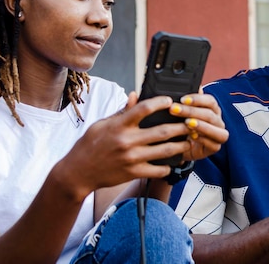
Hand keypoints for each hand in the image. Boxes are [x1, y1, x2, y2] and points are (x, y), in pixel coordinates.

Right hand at [53, 92, 193, 198]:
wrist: (77, 173)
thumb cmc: (89, 145)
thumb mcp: (102, 124)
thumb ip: (122, 112)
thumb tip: (135, 95)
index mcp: (119, 125)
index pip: (144, 108)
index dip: (160, 102)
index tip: (170, 100)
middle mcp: (127, 141)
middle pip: (162, 131)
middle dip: (180, 126)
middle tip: (190, 122)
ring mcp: (132, 158)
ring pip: (165, 150)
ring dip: (180, 145)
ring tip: (189, 140)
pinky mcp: (133, 173)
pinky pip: (158, 170)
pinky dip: (169, 166)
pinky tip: (174, 161)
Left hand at [167, 91, 227, 161]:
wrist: (182, 147)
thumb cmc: (183, 127)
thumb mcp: (182, 113)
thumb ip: (186, 101)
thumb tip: (188, 86)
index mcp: (212, 109)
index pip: (210, 101)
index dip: (197, 99)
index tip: (182, 99)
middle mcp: (218, 121)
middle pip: (210, 114)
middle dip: (192, 111)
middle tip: (175, 110)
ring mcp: (219, 134)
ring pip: (216, 129)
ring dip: (201, 125)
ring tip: (187, 123)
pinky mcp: (215, 147)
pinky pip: (213, 144)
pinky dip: (203, 139)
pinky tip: (192, 137)